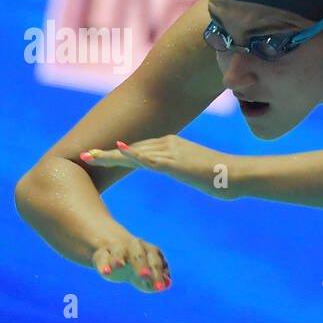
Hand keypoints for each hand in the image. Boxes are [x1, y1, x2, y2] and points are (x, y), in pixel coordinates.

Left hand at [80, 136, 237, 199]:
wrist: (237, 174)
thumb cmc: (224, 178)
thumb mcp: (201, 173)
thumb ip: (190, 171)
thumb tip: (193, 175)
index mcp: (174, 146)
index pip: (140, 149)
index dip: (119, 153)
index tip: (101, 156)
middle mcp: (169, 144)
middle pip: (131, 149)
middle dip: (107, 153)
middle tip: (84, 155)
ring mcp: (171, 152)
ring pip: (133, 152)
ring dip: (109, 155)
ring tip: (88, 157)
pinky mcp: (174, 162)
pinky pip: (146, 158)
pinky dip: (128, 155)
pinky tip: (114, 153)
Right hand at [91, 233, 171, 292]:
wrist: (113, 251)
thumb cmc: (137, 265)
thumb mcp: (149, 270)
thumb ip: (159, 278)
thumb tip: (168, 285)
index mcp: (149, 250)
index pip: (155, 262)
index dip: (158, 275)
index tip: (160, 288)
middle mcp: (134, 247)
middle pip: (138, 255)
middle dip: (142, 265)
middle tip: (145, 275)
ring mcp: (117, 249)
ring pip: (118, 252)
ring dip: (119, 258)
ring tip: (119, 265)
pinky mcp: (101, 255)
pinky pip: (102, 259)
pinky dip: (103, 266)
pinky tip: (105, 272)